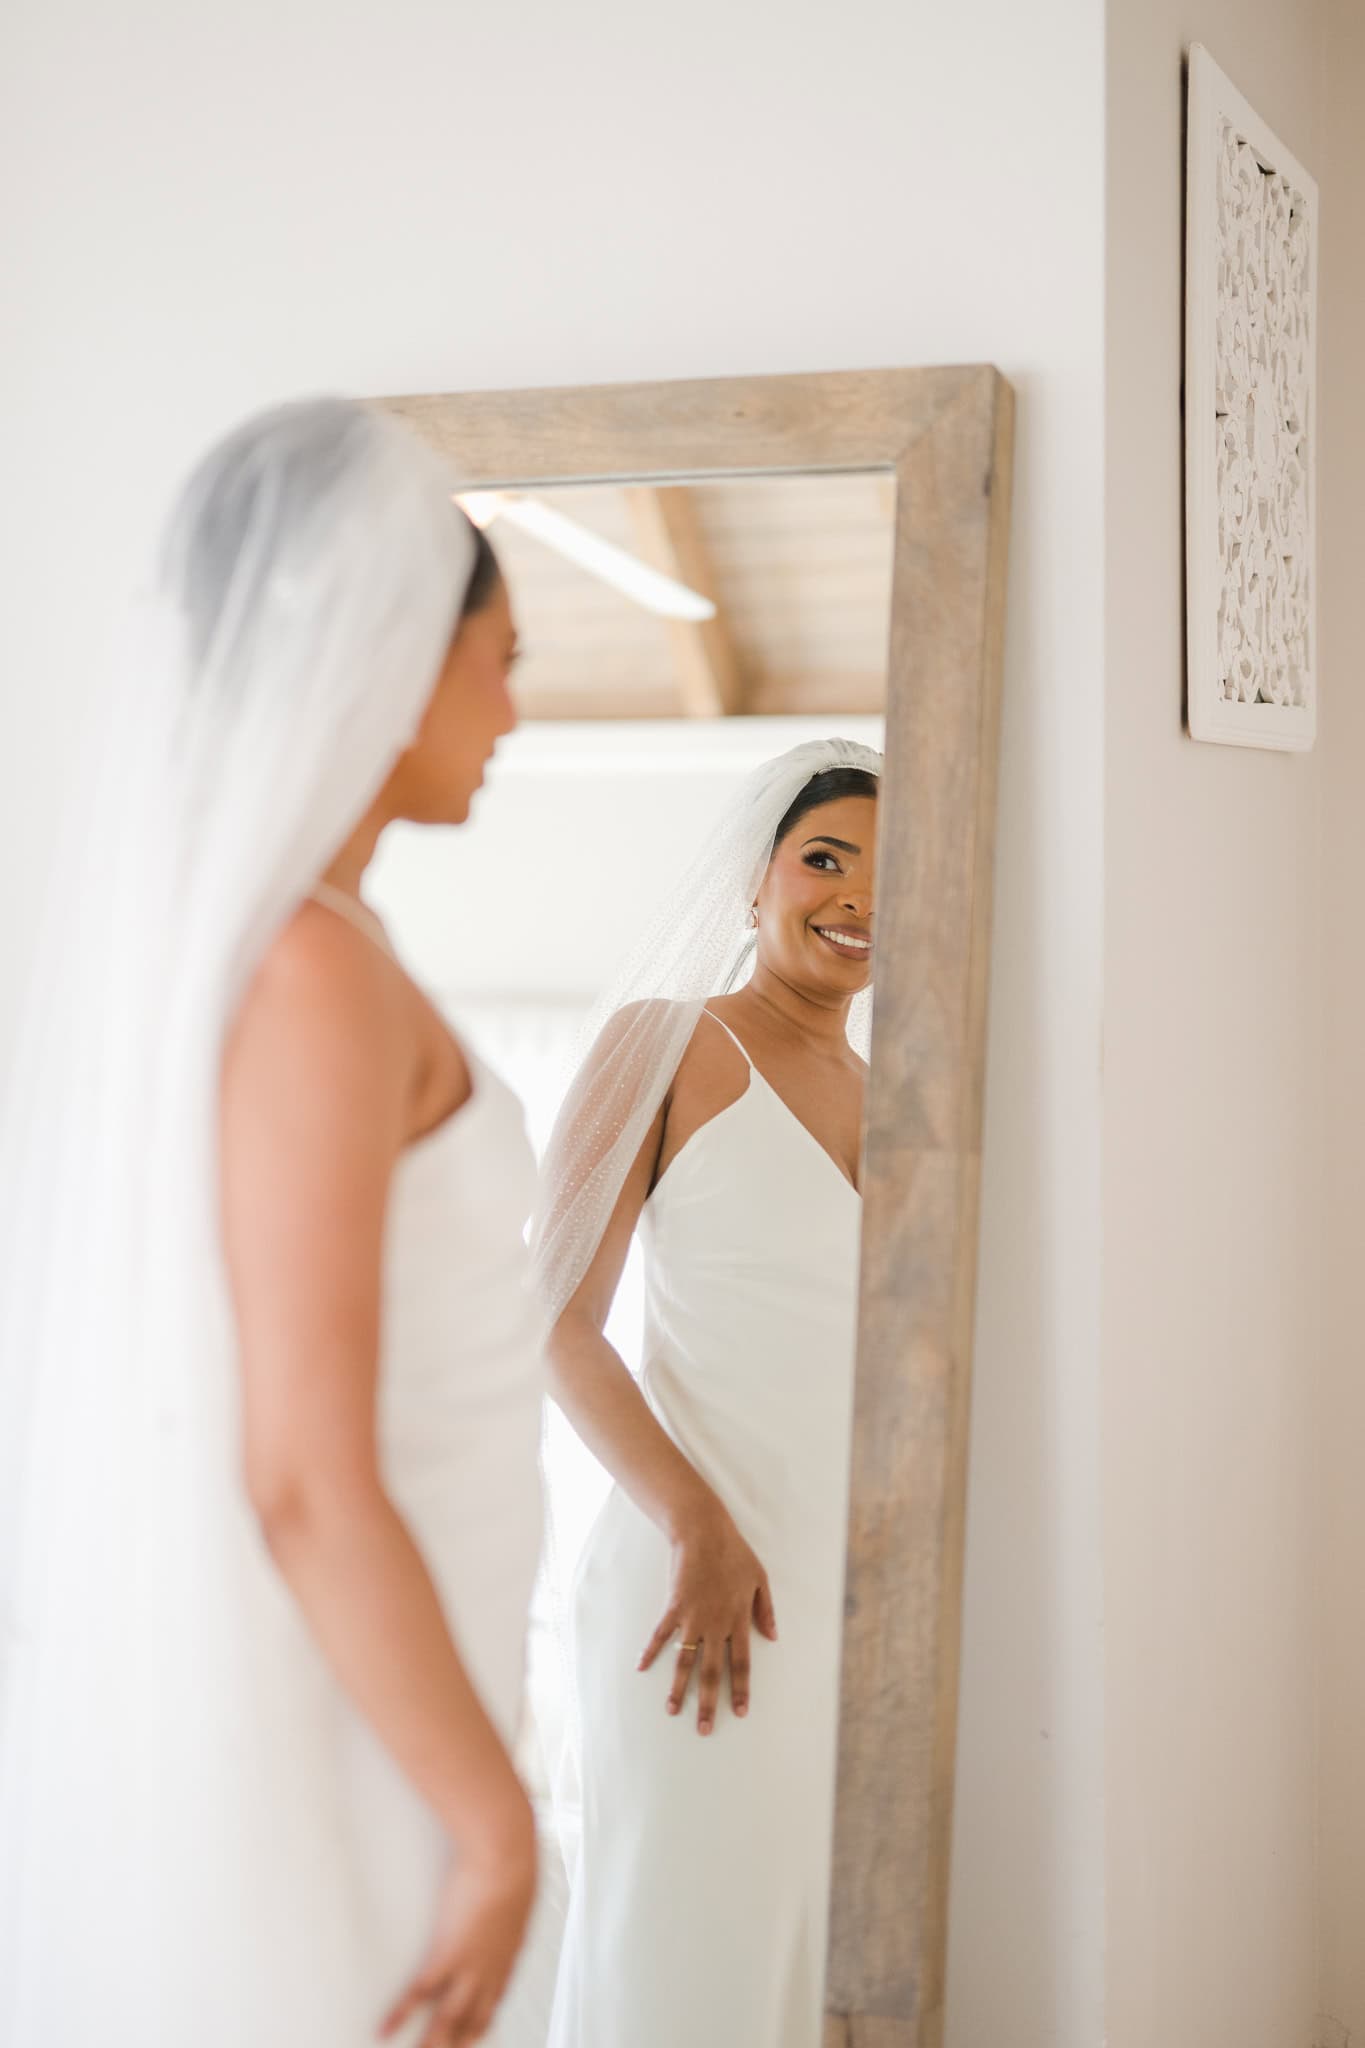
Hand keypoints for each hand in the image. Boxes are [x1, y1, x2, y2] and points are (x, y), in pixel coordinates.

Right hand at [378, 1797, 536, 2047]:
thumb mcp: (515, 1884)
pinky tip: (384, 2031)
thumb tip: (505, 1885)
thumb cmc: (512, 1857)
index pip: (494, 1999)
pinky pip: (419, 1995)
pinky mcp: (446, 1954)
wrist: (505, 1853)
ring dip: (431, 2045)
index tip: (472, 2037)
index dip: (481, 2022)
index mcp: (508, 1952)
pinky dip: (400, 2015)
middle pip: (473, 2021)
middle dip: (458, 2044)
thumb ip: (506, 1894)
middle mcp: (491, 1969)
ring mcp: (469, 1966)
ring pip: (448, 2020)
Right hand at [637, 1495, 777, 1734]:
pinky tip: (642, 1669)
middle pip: (712, 1671)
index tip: (739, 1712)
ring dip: (679, 1688)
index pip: (741, 1663)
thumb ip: (766, 1610)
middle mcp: (716, 1624)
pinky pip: (660, 1635)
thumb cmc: (735, 1553)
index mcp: (739, 1619)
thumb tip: (773, 1637)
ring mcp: (692, 1617)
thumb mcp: (761, 1579)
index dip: (740, 1688)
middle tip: (704, 1730)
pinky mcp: (673, 1607)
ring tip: (673, 1711)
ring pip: (685, 1661)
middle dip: (708, 1703)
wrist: (704, 1532)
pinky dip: (650, 1652)